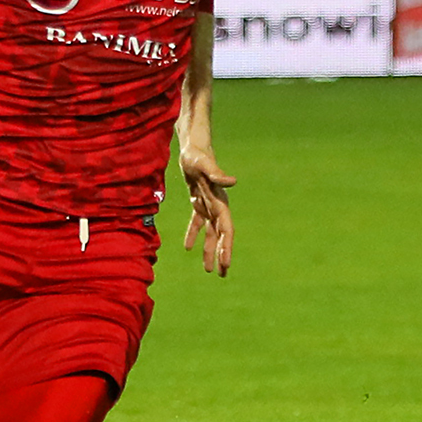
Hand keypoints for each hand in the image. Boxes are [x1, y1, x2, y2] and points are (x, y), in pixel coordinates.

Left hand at [180, 146, 236, 275]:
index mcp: (220, 203)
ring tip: (209, 270)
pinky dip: (193, 235)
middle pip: (221, 235)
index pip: (226, 229)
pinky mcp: (198, 202)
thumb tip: (233, 181)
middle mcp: (217, 207)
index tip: (225, 263)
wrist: (193, 148)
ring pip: (210, 233)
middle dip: (222, 255)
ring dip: (210, 251)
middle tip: (223, 274)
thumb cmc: (198, 155)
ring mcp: (208, 205)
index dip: (226, 246)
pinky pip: (197, 223)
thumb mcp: (204, 164)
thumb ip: (218, 174)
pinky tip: (188, 248)